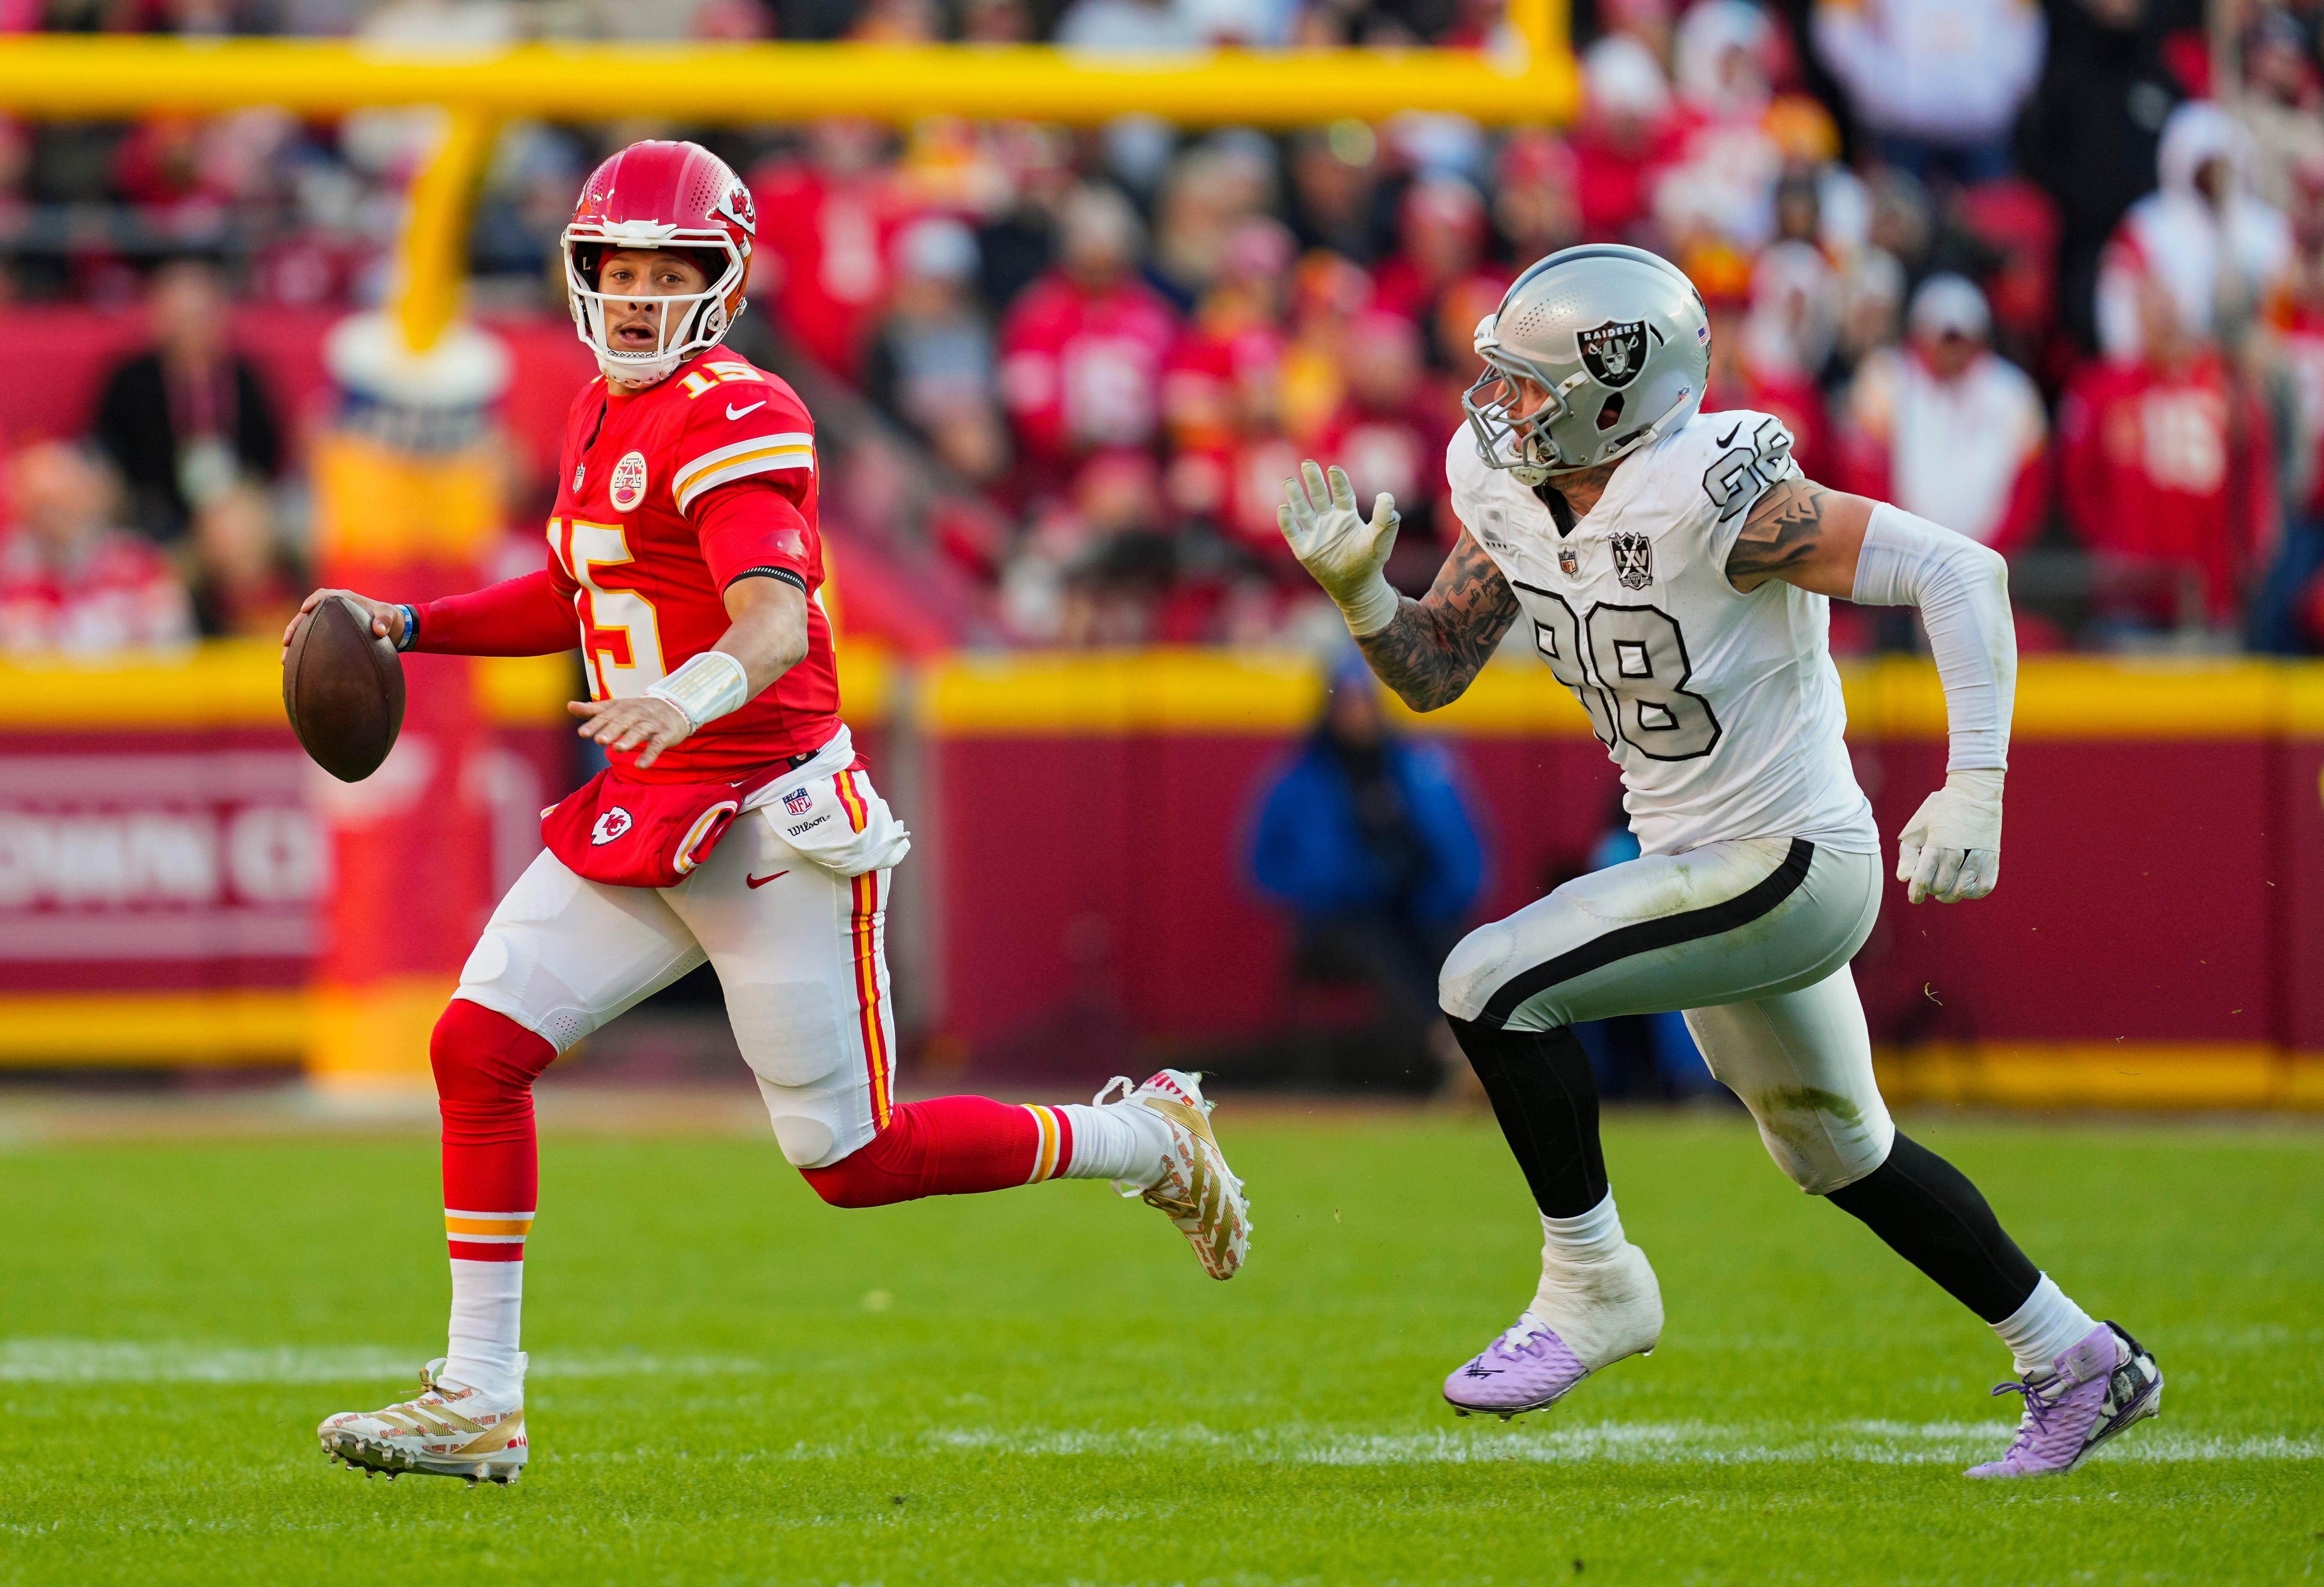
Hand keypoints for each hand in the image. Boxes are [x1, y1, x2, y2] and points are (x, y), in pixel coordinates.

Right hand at [284, 589, 402, 658]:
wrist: (391, 628)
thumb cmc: (389, 618)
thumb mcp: (390, 617)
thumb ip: (385, 621)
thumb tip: (379, 630)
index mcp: (343, 599)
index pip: (323, 596)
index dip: (313, 601)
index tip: (304, 609)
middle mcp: (332, 609)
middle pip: (306, 616)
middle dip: (294, 627)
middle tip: (286, 642)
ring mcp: (328, 623)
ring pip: (304, 631)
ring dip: (293, 644)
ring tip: (285, 661)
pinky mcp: (328, 636)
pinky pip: (311, 642)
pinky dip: (303, 653)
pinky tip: (296, 668)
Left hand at [569, 696, 692, 768]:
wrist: (674, 706)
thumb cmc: (638, 710)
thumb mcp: (616, 708)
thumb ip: (593, 710)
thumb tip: (569, 706)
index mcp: (622, 707)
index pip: (607, 715)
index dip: (595, 724)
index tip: (583, 733)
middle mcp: (636, 714)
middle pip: (622, 722)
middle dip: (611, 731)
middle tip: (599, 740)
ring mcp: (651, 724)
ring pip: (639, 731)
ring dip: (629, 740)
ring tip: (617, 749)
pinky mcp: (665, 734)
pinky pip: (657, 745)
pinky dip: (649, 755)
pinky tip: (640, 766)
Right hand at [1279, 460, 1400, 635]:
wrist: (1358, 588)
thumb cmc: (1370, 561)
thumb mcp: (1380, 538)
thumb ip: (1385, 518)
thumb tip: (1386, 496)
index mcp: (1347, 515)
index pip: (1341, 493)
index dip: (1338, 481)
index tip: (1334, 470)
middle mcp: (1329, 520)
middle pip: (1319, 496)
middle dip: (1313, 480)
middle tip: (1308, 463)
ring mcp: (1315, 533)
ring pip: (1302, 510)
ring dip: (1295, 496)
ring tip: (1289, 481)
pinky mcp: (1304, 549)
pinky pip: (1293, 532)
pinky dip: (1287, 521)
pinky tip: (1284, 508)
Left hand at [1896, 768, 2002, 903]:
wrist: (1974, 792)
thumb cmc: (1941, 809)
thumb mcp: (1917, 826)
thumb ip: (1908, 853)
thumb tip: (1904, 879)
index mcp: (1937, 844)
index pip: (1924, 879)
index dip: (1917, 893)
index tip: (1915, 898)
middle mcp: (1958, 852)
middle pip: (1941, 886)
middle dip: (1932, 890)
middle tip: (1929, 886)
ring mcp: (1978, 856)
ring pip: (1962, 890)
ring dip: (1950, 895)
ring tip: (1943, 892)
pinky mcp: (1992, 858)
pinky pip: (1985, 887)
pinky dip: (1973, 893)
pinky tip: (1964, 889)